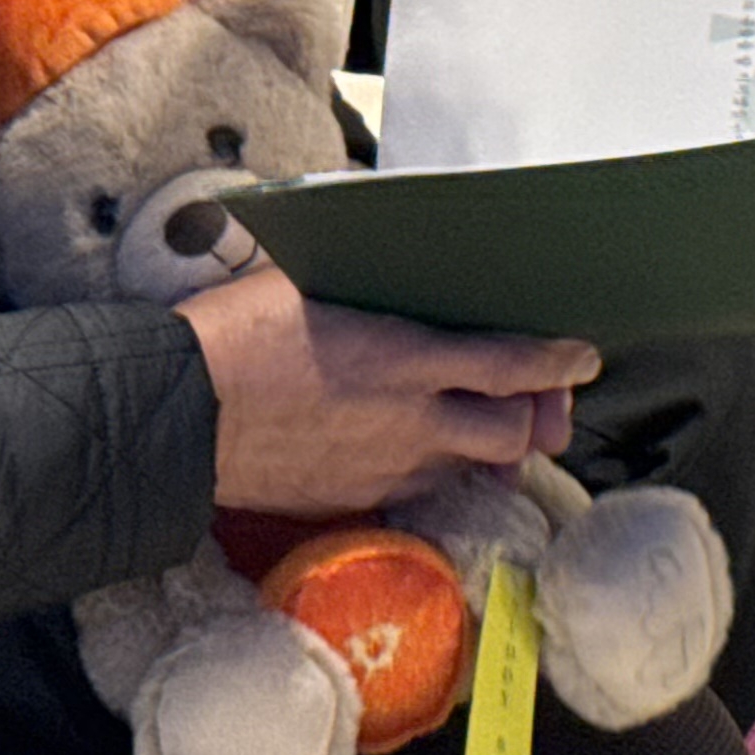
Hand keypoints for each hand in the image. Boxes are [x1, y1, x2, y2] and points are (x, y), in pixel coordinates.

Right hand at [180, 265, 594, 514]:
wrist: (175, 416)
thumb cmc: (236, 334)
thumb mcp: (313, 281)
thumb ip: (374, 280)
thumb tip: (399, 252)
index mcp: (403, 359)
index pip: (510, 367)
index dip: (556, 365)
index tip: (580, 358)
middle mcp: (407, 424)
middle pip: (510, 437)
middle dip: (533, 420)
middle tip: (536, 403)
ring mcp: (383, 471)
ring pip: (466, 470)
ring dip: (480, 448)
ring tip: (472, 422)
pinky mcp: (354, 502)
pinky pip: (414, 489)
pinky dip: (428, 468)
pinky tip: (410, 446)